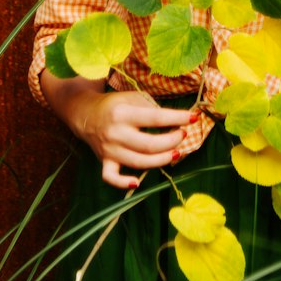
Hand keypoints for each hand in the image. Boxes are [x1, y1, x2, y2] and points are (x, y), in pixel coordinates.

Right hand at [69, 89, 197, 189]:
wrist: (87, 114)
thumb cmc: (116, 105)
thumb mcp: (134, 97)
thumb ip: (153, 108)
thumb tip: (175, 122)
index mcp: (123, 113)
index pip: (156, 118)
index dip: (177, 118)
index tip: (193, 118)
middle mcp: (115, 133)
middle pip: (150, 145)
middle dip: (172, 141)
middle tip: (183, 135)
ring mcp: (109, 150)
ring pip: (139, 162)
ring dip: (162, 160)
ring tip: (176, 152)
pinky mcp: (104, 161)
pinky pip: (111, 177)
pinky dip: (123, 183)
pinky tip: (137, 183)